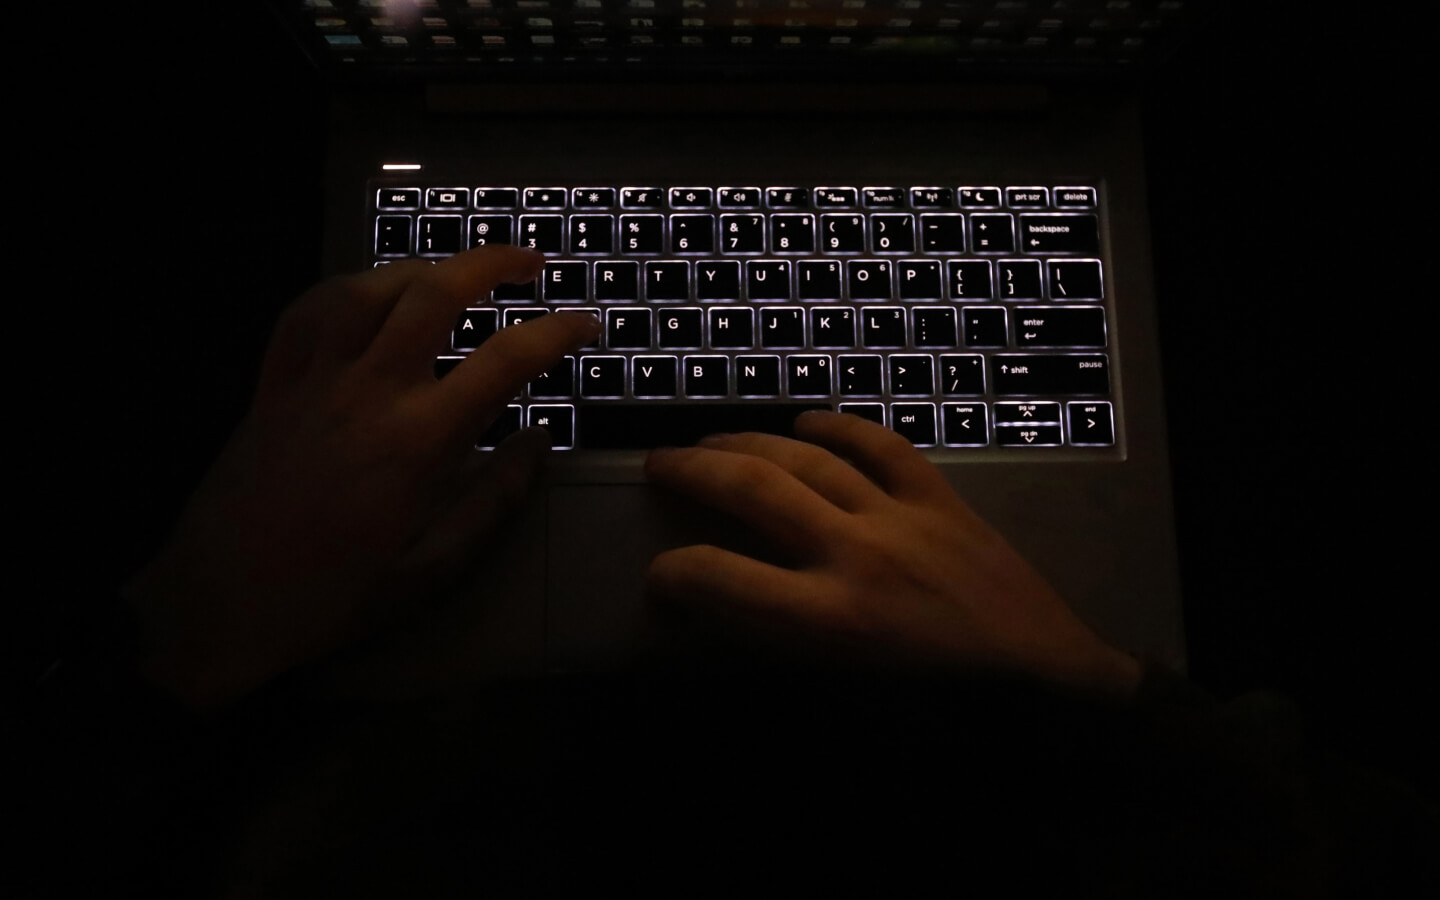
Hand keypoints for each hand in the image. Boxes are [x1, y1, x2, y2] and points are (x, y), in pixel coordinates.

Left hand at [124, 246, 599, 707]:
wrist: (217, 604)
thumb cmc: (333, 597)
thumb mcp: (431, 570)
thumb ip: (493, 501)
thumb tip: (539, 442)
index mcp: (418, 440)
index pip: (504, 361)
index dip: (556, 332)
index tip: (587, 322)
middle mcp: (368, 390)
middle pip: (434, 295)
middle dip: (490, 264)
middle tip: (529, 262)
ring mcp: (312, 380)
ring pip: (368, 289)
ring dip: (420, 269)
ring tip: (454, 274)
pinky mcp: (269, 386)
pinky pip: (305, 313)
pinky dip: (344, 289)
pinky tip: (366, 294)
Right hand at [644, 411, 1141, 699]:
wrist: (1053, 695)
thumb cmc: (946, 721)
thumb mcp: (850, 713)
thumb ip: (783, 662)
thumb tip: (724, 629)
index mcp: (830, 620)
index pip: (719, 578)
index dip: (671, 574)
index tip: (658, 579)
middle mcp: (856, 554)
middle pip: (754, 490)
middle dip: (694, 472)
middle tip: (658, 464)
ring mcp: (903, 519)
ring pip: (811, 460)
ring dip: (753, 443)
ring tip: (714, 440)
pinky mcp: (945, 503)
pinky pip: (886, 448)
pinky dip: (842, 430)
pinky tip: (808, 423)